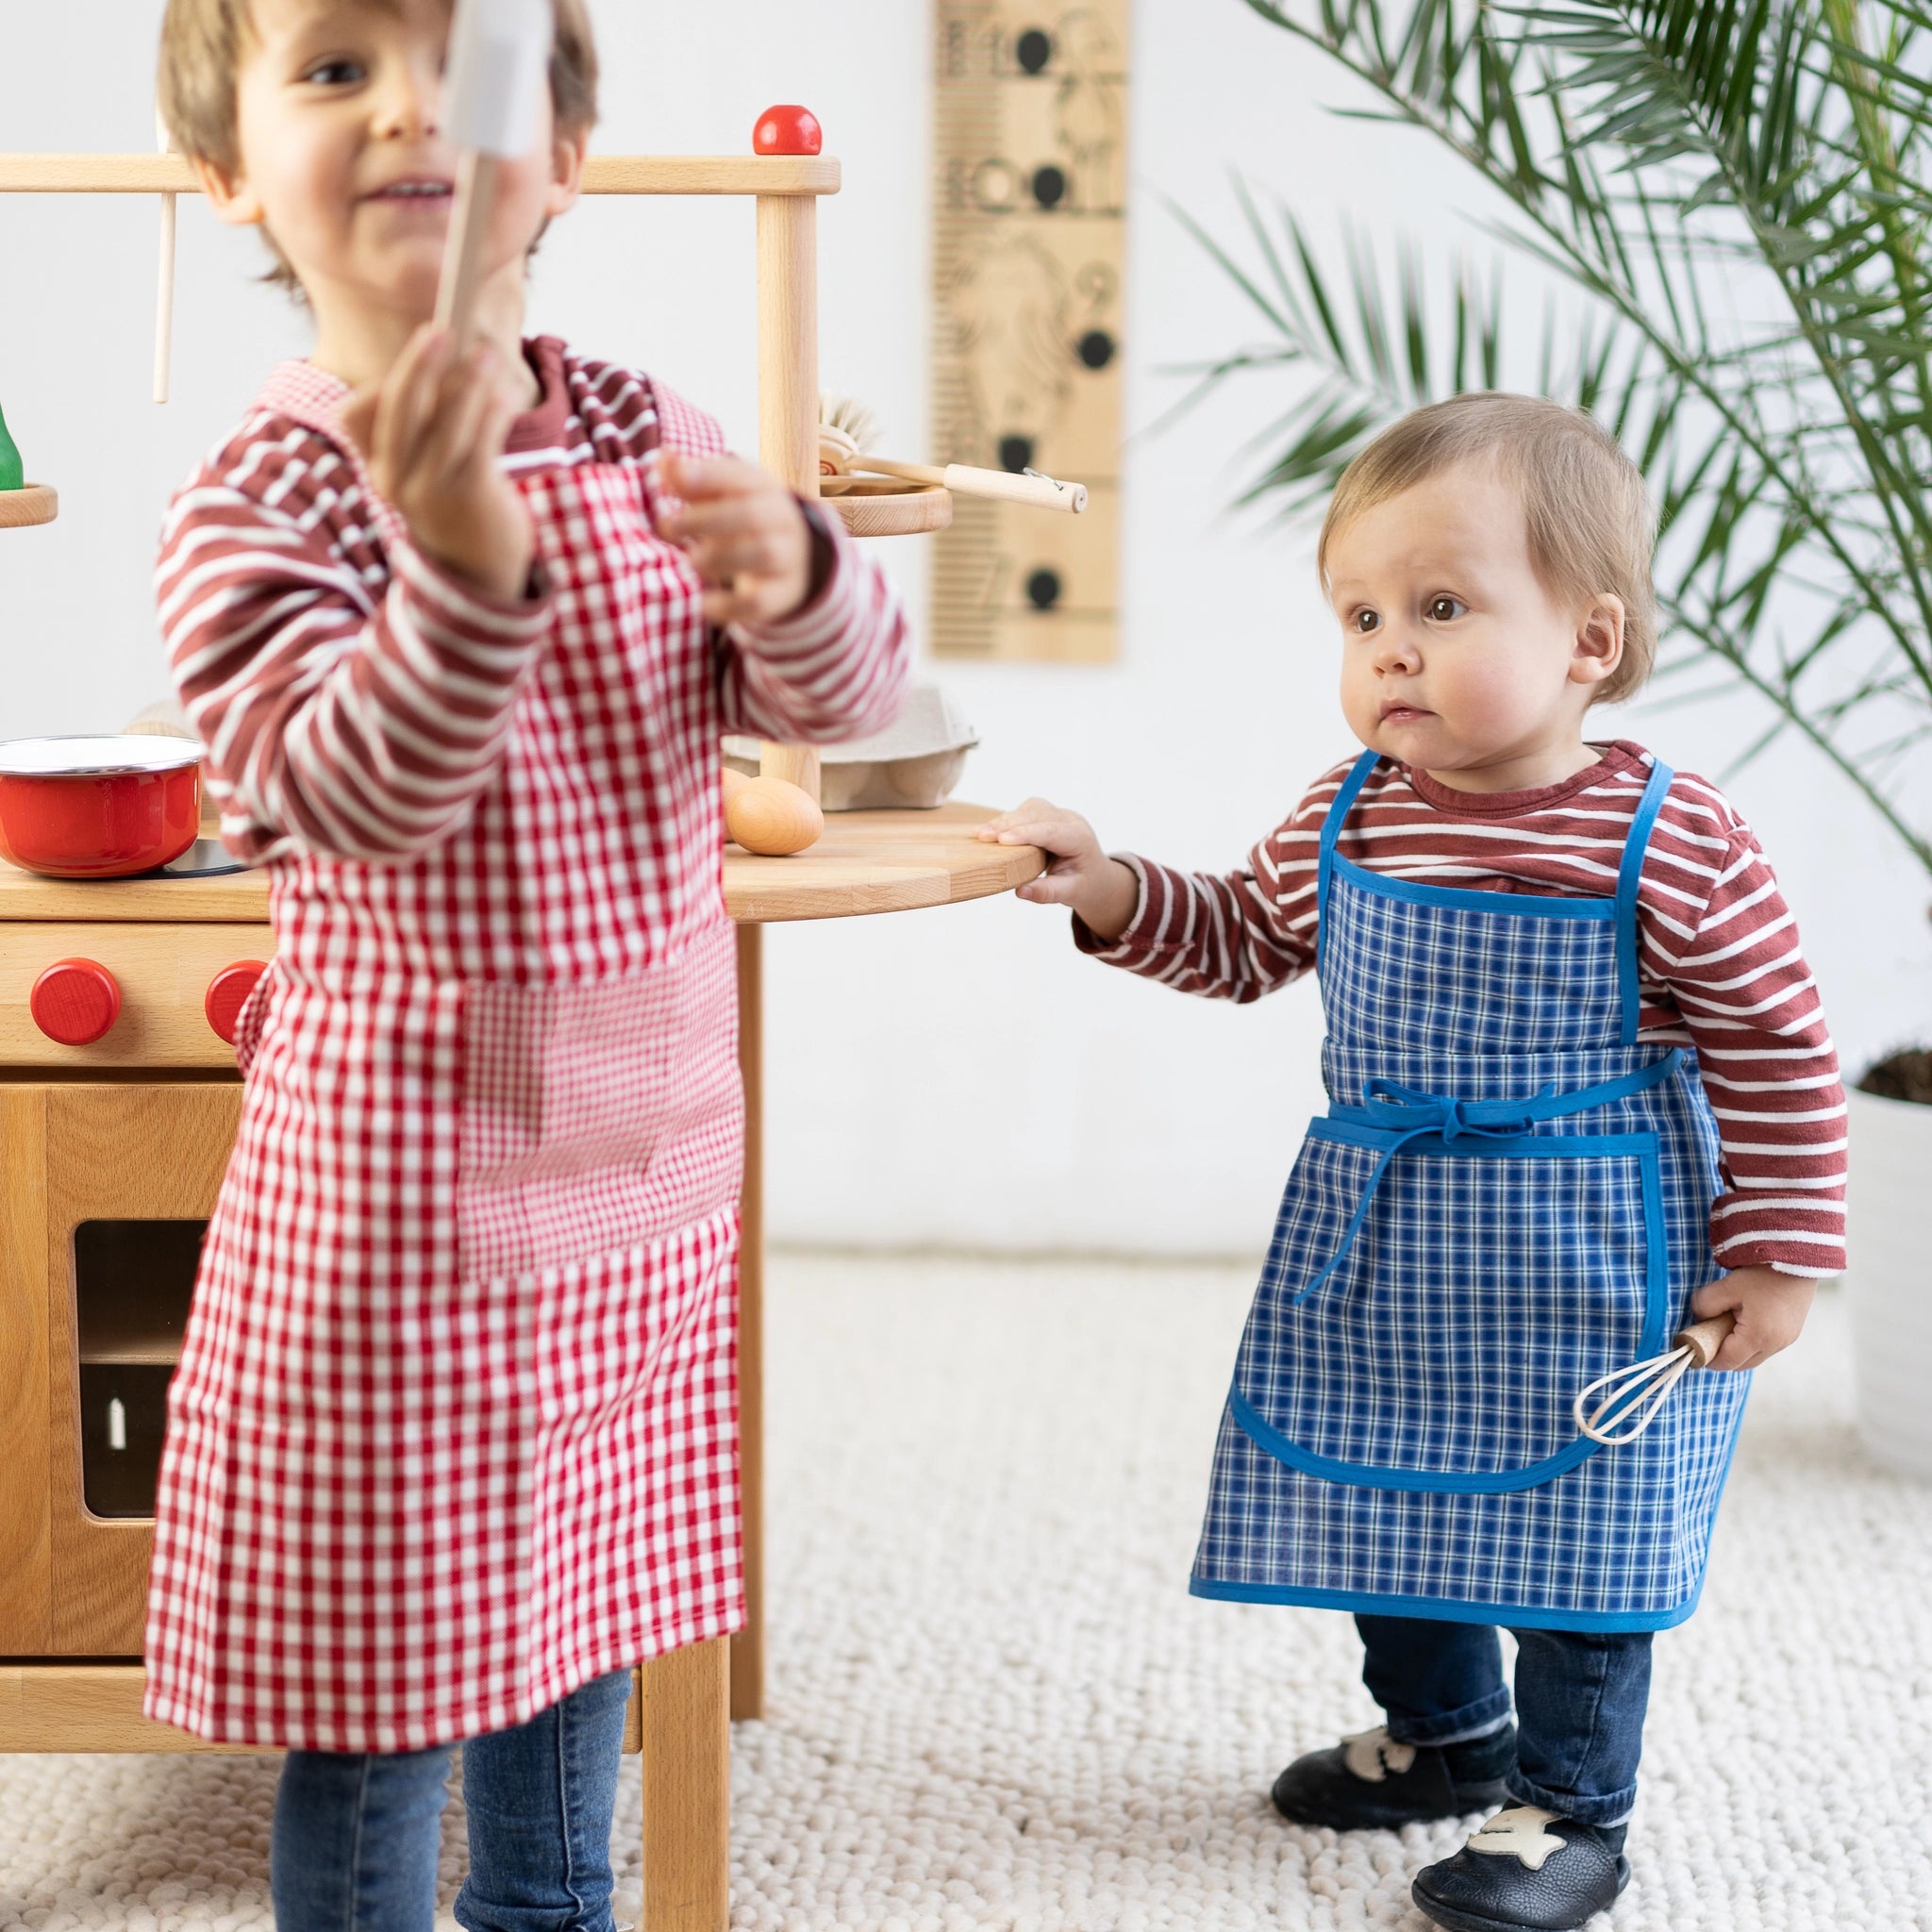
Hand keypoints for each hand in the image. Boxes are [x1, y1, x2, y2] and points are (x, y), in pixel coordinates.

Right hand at [340, 326, 533, 602]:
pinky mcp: (468, 497)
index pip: (356, 414)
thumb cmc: (456, 506)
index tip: (415, 351)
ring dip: (466, 382)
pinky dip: (491, 411)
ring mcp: (429, 490)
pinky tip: (502, 397)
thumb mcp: (428, 468)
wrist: (478, 574)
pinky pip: (479, 441)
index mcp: (377, 468)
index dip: (383, 380)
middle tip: (441, 330)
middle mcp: (393, 479)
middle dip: (418, 364)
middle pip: (398, 407)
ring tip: (487, 357)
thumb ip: (430, 425)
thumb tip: (453, 360)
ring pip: (444, 421)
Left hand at [658, 449, 811, 626]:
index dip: (708, 476)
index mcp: (763, 488)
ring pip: (761, 554)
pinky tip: (705, 604)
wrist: (798, 557)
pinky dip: (729, 605)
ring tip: (691, 562)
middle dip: (704, 519)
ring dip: (718, 558)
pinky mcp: (783, 594)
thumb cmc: (744, 518)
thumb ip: (691, 479)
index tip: (676, 480)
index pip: (739, 476)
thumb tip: (665, 458)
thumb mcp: (724, 495)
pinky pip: (760, 602)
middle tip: (667, 526)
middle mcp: (781, 519)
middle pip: (749, 514)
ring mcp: (787, 558)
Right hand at [977, 797, 1139, 938]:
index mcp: (1080, 839)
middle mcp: (1070, 821)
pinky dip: (1007, 820)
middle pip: (1037, 815)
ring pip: (1030, 809)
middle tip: (982, 836)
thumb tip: (1020, 891)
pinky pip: (1025, 811)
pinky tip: (991, 831)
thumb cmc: (1084, 885)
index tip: (1002, 840)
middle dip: (1008, 824)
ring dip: (1005, 820)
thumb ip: (1048, 892)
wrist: (1095, 876)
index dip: (1026, 834)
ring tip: (982, 834)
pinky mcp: (1046, 815)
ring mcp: (1059, 815)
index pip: (1051, 832)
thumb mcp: (1071, 894)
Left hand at [1690, 1265, 1818, 1369]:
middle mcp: (1776, 1344)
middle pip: (1742, 1364)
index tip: (1695, 1346)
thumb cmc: (1762, 1273)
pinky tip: (1745, 1318)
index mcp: (1758, 1337)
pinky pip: (1768, 1346)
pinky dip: (1752, 1340)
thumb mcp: (1726, 1287)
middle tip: (1708, 1333)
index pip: (1727, 1362)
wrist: (1798, 1258)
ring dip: (1739, 1347)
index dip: (1707, 1356)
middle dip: (1723, 1354)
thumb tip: (1699, 1318)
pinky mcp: (1793, 1331)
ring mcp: (1787, 1339)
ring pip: (1756, 1355)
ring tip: (1728, 1322)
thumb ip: (1705, 1305)